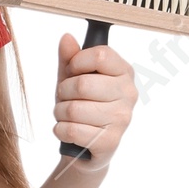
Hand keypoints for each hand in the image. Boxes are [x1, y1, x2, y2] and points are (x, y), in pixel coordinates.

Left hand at [53, 34, 137, 164]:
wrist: (84, 149)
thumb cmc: (81, 107)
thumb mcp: (72, 79)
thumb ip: (69, 58)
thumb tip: (67, 38)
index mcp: (124, 72)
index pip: (100, 55)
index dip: (76, 62)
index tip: (72, 71)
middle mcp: (129, 94)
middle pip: (83, 84)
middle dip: (63, 92)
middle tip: (64, 98)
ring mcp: (122, 119)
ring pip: (73, 109)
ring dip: (59, 113)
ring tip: (65, 116)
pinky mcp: (110, 142)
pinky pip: (72, 130)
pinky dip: (60, 131)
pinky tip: (67, 131)